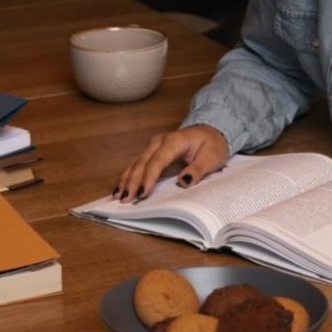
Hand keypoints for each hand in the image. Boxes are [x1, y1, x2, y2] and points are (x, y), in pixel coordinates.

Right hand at [114, 125, 229, 201]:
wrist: (211, 132)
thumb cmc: (212, 144)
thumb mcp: (212, 157)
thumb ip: (197, 169)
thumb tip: (183, 182)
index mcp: (175, 141)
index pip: (158, 160)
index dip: (149, 177)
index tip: (143, 193)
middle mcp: (160, 142)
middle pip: (142, 163)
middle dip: (133, 181)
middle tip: (126, 199)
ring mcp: (154, 147)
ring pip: (136, 164)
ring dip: (126, 180)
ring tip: (118, 196)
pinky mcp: (153, 154)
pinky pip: (137, 165)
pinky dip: (128, 177)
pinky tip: (120, 188)